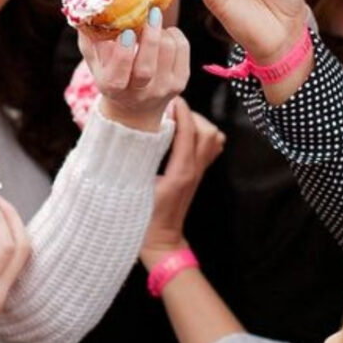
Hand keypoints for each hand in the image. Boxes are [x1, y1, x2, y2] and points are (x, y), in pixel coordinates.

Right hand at [77, 8, 189, 130]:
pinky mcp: (180, 83)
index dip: (122, 54)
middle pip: (146, 68)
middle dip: (150, 37)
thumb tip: (86, 10)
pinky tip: (165, 32)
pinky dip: (175, 34)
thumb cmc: (112, 75)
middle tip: (150, 12)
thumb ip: (89, 39)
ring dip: (162, 31)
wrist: (136, 107)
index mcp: (113, 88)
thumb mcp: (95, 61)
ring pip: (168, 52)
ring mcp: (162, 89)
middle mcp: (139, 93)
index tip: (126, 31)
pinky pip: (183, 50)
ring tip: (153, 24)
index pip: (118, 76)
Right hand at [141, 98, 223, 263]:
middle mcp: (194, 170)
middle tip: (169, 110)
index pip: (188, 132)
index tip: (170, 99)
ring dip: (198, 124)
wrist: (162, 242)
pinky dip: (202, 135)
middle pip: (206, 131)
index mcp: (180, 172)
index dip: (181, 112)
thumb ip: (137, 161)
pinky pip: (211, 147)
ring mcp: (199, 173)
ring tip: (176, 120)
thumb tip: (130, 134)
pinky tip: (182, 134)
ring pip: (213, 138)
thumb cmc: (144, 219)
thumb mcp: (136, 189)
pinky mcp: (198, 175)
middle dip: (190, 115)